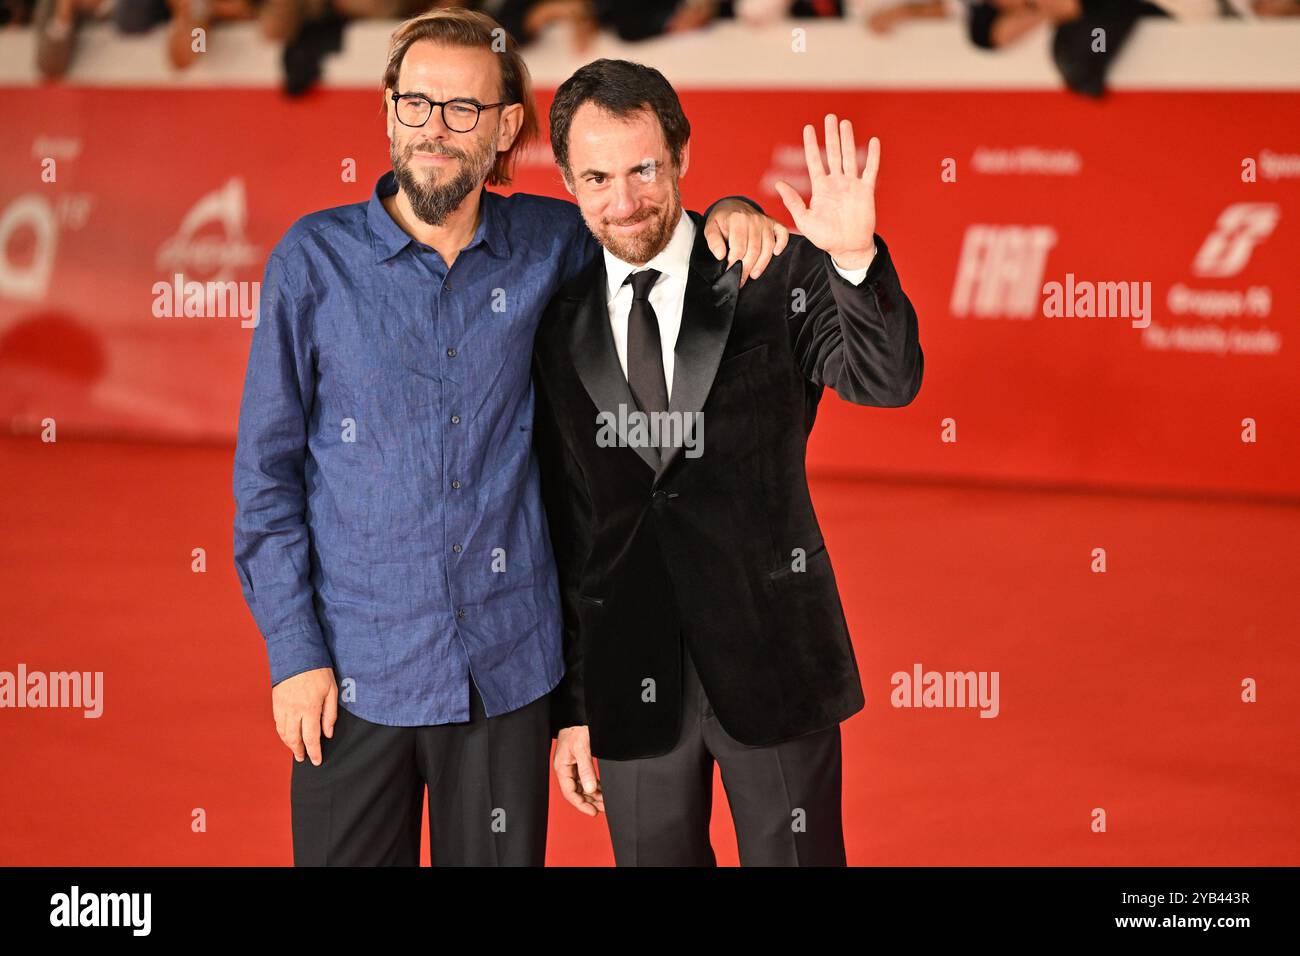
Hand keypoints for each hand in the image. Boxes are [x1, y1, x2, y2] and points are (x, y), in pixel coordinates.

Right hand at [272, 667, 337, 765]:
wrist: (296, 654)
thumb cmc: (318, 671)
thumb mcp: (332, 690)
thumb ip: (330, 714)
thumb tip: (328, 734)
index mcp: (310, 708)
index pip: (311, 738)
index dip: (314, 752)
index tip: (316, 761)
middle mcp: (294, 711)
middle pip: (294, 739)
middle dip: (300, 751)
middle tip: (304, 759)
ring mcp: (282, 707)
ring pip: (284, 733)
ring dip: (290, 744)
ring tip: (296, 750)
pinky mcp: (276, 702)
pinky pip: (278, 723)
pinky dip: (282, 733)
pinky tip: (287, 736)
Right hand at [553, 725, 603, 815]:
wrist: (577, 717)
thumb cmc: (576, 730)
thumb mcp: (582, 749)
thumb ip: (586, 770)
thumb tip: (590, 789)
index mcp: (562, 768)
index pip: (570, 793)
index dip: (581, 804)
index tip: (593, 812)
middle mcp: (566, 769)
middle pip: (577, 792)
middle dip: (589, 801)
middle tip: (603, 808)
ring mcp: (572, 766)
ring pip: (582, 786)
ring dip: (592, 795)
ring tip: (605, 801)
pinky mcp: (578, 762)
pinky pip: (585, 779)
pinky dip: (593, 785)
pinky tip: (601, 789)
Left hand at [703, 199, 790, 285]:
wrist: (732, 205)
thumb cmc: (722, 220)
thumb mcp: (710, 227)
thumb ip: (713, 241)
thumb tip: (720, 255)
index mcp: (737, 220)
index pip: (738, 248)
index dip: (734, 264)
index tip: (730, 273)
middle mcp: (753, 220)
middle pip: (754, 250)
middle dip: (747, 268)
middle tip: (741, 280)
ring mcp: (765, 221)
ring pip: (768, 246)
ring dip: (762, 263)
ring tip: (754, 275)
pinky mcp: (773, 223)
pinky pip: (782, 233)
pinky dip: (782, 244)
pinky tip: (776, 253)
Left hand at [774, 115, 878, 270]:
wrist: (847, 248)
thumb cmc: (825, 237)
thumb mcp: (804, 220)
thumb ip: (793, 201)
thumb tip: (779, 184)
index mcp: (821, 188)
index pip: (814, 161)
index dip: (810, 144)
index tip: (808, 128)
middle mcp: (836, 182)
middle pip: (832, 153)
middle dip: (831, 135)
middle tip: (829, 117)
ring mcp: (851, 185)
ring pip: (849, 156)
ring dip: (848, 140)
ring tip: (845, 123)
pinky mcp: (866, 191)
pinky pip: (870, 170)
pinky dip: (873, 156)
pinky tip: (873, 141)